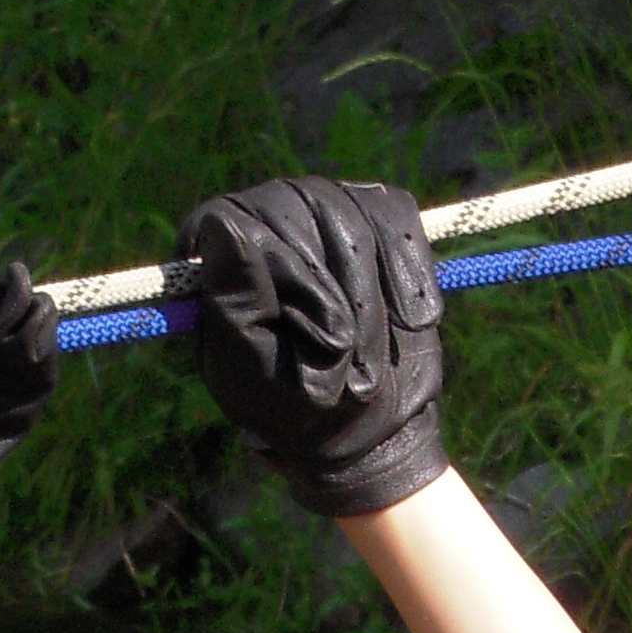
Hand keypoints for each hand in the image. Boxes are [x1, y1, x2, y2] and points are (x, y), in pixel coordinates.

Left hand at [178, 177, 445, 516]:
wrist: (366, 424)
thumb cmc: (294, 406)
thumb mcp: (252, 368)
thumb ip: (234, 299)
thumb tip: (223, 224)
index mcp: (220, 261)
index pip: (234, 219)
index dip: (277, 270)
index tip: (305, 328)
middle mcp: (264, 222)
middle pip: (297, 209)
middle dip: (329, 292)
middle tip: (345, 361)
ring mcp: (321, 211)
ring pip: (349, 211)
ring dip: (367, 297)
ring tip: (370, 364)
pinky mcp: (374, 217)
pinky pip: (393, 214)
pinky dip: (407, 271)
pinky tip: (411, 321)